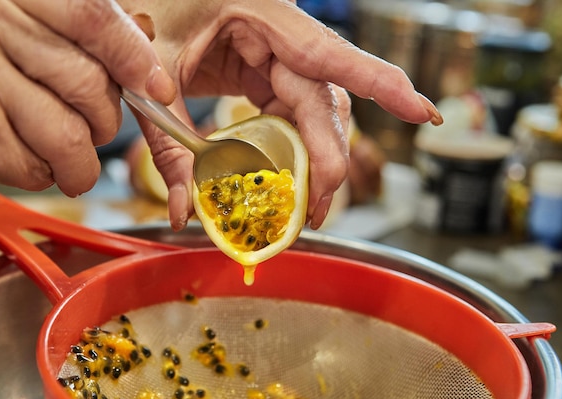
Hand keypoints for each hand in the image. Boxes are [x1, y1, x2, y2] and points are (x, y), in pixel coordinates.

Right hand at [0, 0, 174, 196]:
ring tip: (61, 162)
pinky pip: (34, 166)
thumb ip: (60, 25)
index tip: (158, 88)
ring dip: (76, 162)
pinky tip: (11, 161)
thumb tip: (142, 42)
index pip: (94, 15)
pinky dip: (36, 175)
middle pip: (91, 84)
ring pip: (70, 135)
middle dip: (105, 123)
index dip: (135, 56)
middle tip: (93, 133)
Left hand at [120, 0, 441, 230]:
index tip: (424, 112)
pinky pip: (293, 111)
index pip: (329, 54)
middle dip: (328, 158)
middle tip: (319, 209)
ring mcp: (275, 52)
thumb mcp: (154, 79)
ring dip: (316, 158)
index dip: (383, 85)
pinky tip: (294, 175)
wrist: (137, 0)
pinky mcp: (266, 70)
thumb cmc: (146, 13)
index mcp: (260, 15)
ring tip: (310, 204)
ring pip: (315, 110)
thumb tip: (187, 214)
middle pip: (323, 100)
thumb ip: (169, 146)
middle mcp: (278, 34)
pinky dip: (296, 146)